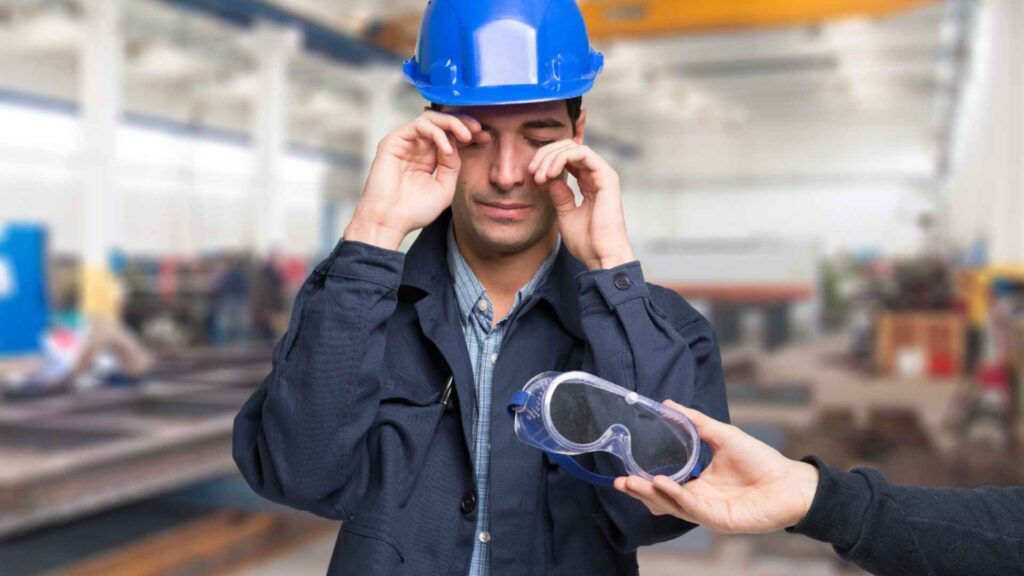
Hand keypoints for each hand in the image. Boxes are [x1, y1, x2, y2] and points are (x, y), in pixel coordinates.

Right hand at [344, 111, 489, 249]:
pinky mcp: (393, 141)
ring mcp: (405, 143)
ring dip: (452, 123)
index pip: (451, 135)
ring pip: (431, 118)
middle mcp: (418, 147)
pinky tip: (447, 148)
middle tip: (479, 130)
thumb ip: (453, 164)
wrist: (390, 222)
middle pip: (442, 122)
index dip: (469, 132)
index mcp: (430, 157)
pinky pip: (419, 125)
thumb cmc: (415, 210)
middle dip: (464, 122)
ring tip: (467, 136)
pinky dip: (437, 133)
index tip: (486, 136)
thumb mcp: (444, 187)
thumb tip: (457, 143)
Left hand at [529, 141, 634, 269]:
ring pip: (573, 148)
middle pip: (568, 149)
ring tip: (539, 175)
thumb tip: (549, 179)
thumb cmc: (586, 242)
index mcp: (589, 183)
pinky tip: (550, 173)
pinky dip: (562, 158)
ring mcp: (603, 175)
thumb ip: (559, 195)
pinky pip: (582, 153)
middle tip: (531, 171)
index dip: (546, 161)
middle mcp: (597, 176)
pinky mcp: (607, 176)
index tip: (532, 176)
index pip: (566, 159)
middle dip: (545, 155)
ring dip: (551, 157)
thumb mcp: (565, 214)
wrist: (601, 256)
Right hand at [614, 401, 819, 533]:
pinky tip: (664, 483)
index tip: (624, 472)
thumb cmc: (760, 460)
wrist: (791, 481)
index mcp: (698, 485)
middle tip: (620, 481)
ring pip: (674, 507)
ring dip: (653, 494)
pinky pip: (694, 508)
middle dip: (640, 492)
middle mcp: (699, 501)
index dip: (644, 481)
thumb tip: (667, 403)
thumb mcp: (721, 435)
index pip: (664, 486)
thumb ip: (694, 422)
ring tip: (634, 482)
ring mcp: (709, 512)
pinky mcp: (721, 520)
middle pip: (663, 500)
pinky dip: (677, 496)